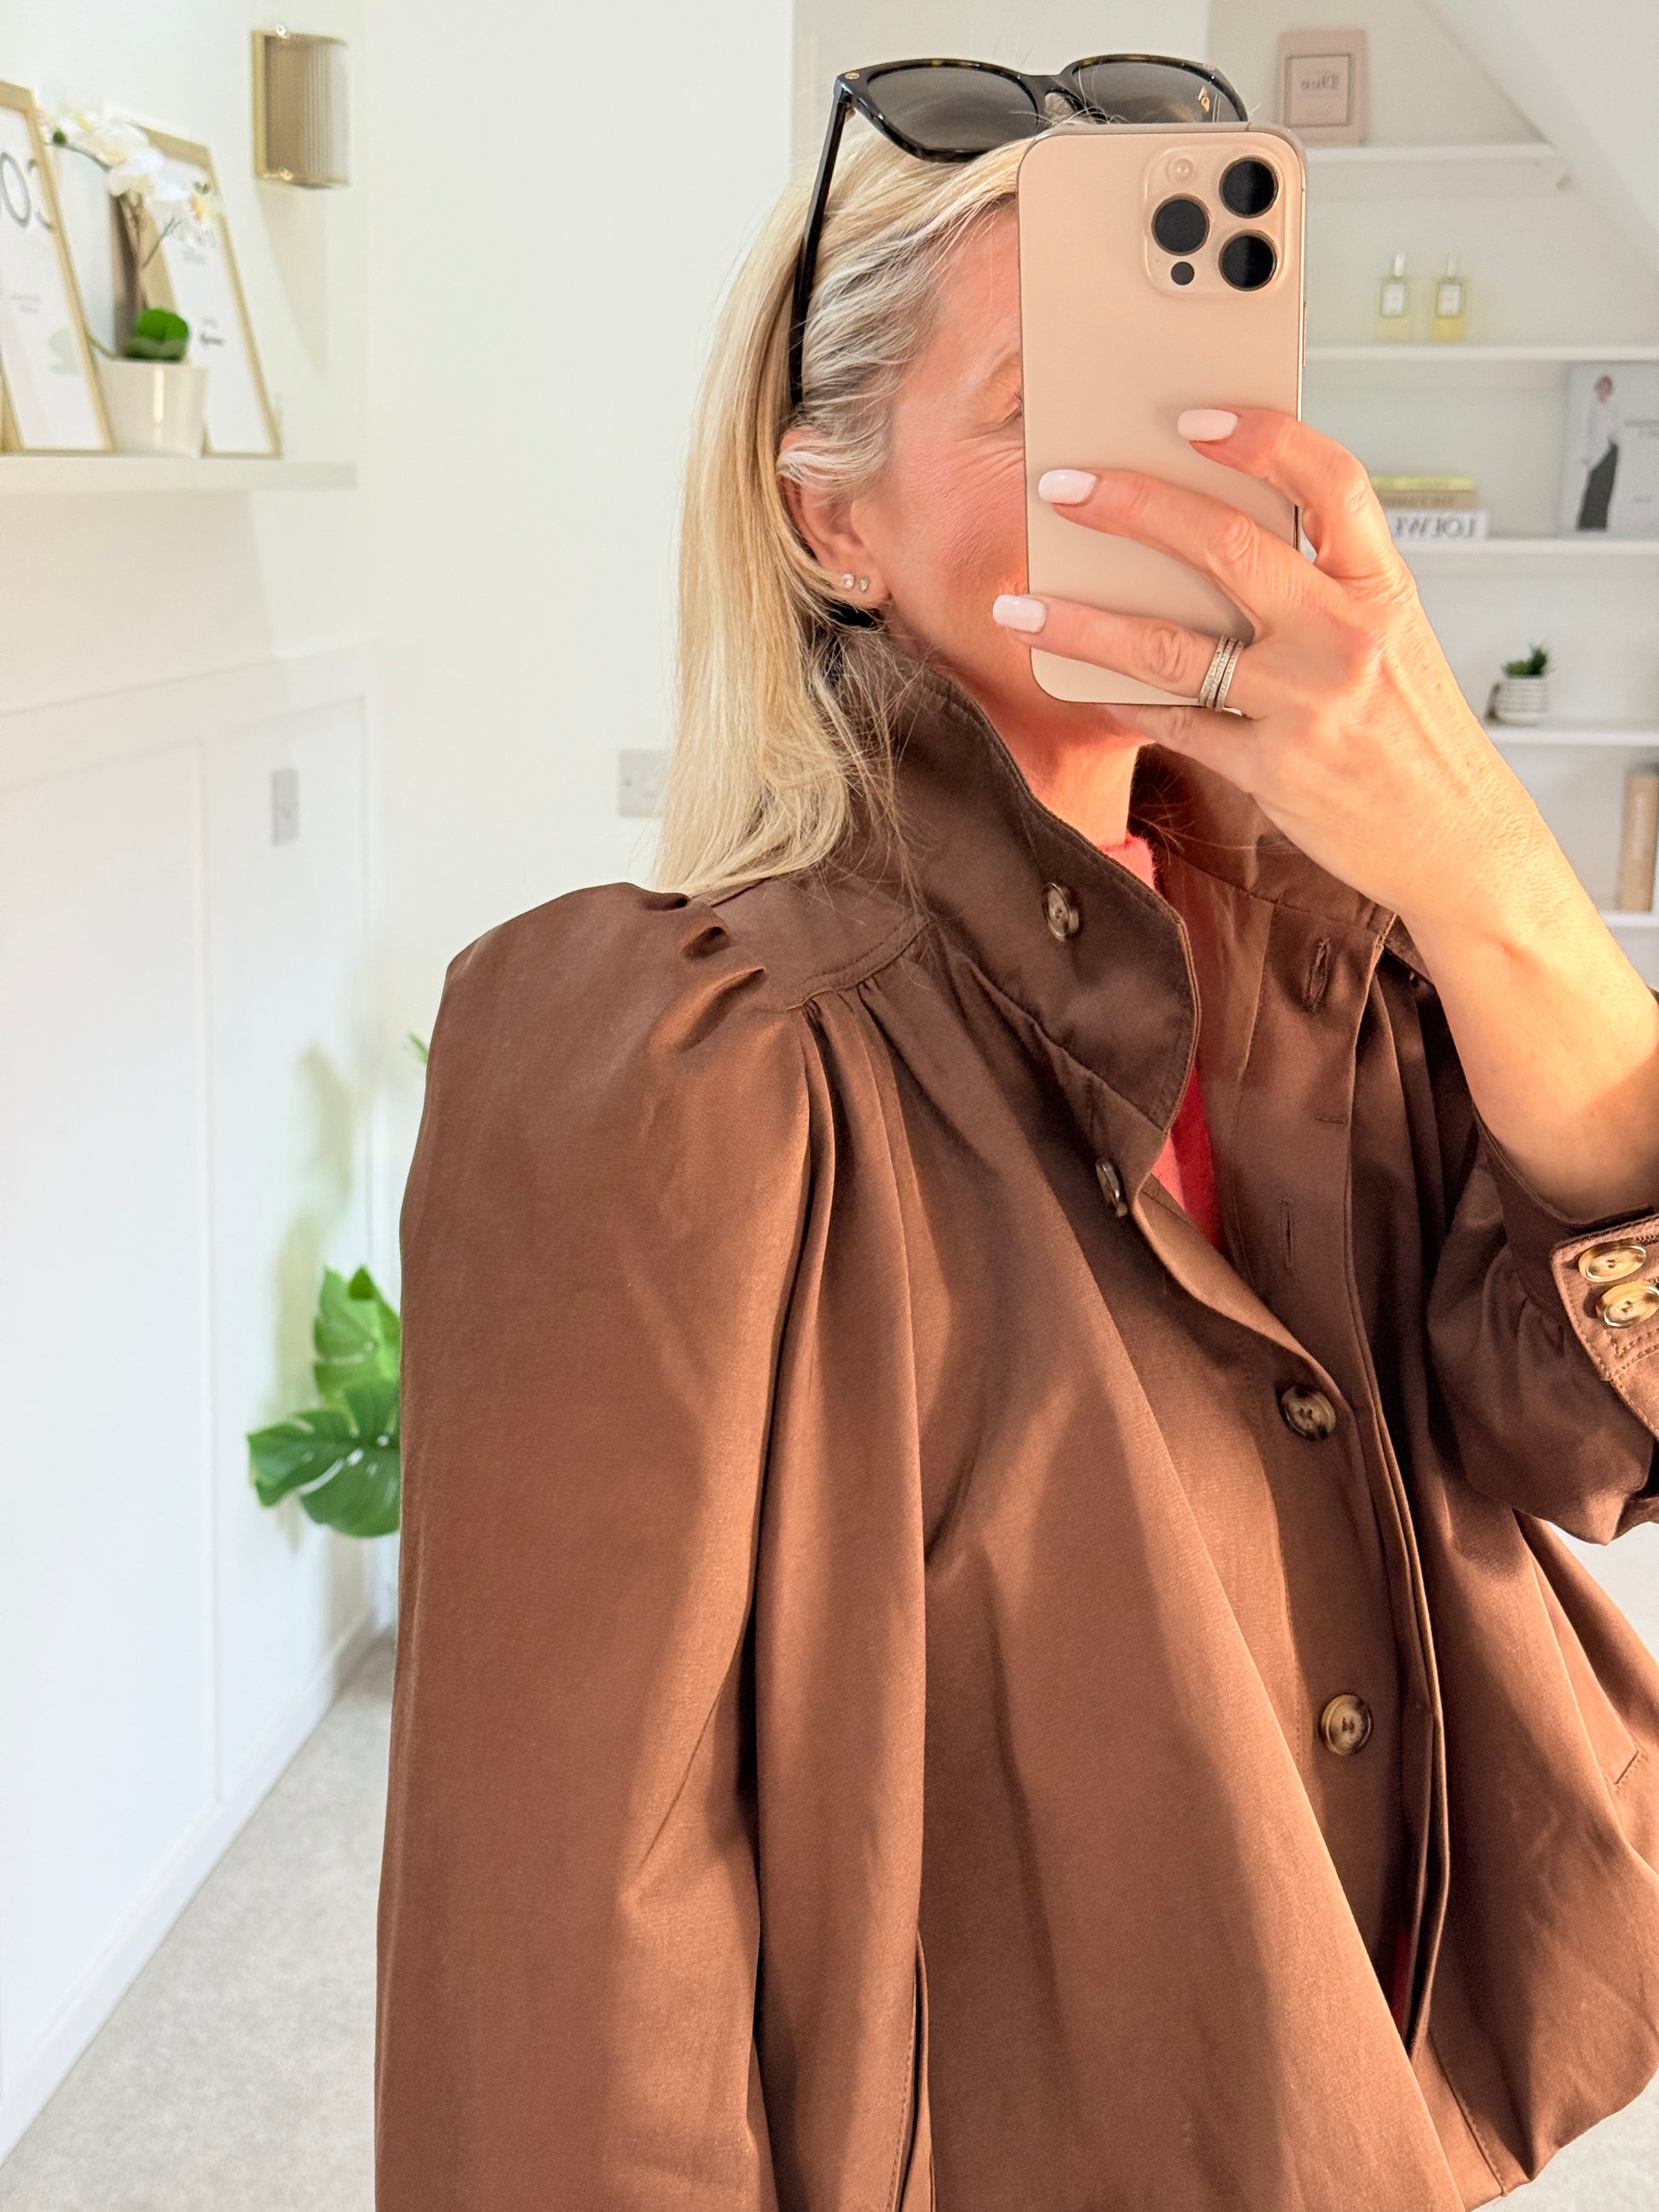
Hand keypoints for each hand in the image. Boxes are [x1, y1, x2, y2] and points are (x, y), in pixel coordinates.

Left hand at [992, 406, 1551, 939]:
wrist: (1455, 837)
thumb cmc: (1411, 731)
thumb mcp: (1390, 636)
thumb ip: (1320, 585)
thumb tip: (1209, 535)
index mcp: (1382, 585)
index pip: (1330, 480)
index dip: (1260, 436)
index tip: (1191, 416)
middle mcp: (1346, 636)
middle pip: (1225, 545)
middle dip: (1131, 506)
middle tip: (1063, 489)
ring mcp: (1307, 703)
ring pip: (1171, 646)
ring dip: (1082, 622)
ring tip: (1020, 607)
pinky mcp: (1272, 768)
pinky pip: (1175, 724)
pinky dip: (1122, 701)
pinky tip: (1084, 682)